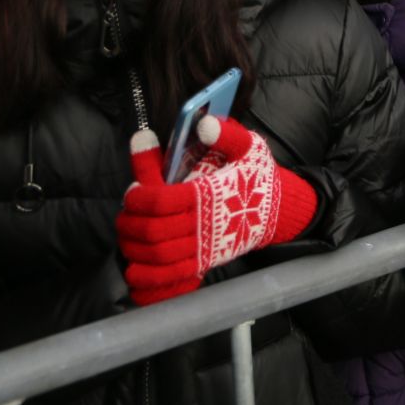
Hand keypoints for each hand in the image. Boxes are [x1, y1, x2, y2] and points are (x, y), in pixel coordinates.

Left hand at [117, 118, 317, 306]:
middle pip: (152, 231)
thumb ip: (227, 133)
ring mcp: (205, 249)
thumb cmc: (257, 177)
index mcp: (210, 195)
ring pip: (156, 258)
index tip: (134, 191)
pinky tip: (137, 271)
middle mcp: (205, 225)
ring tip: (129, 236)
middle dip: (129, 223)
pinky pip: (170, 281)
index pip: (161, 200)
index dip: (139, 197)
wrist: (278, 212)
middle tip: (126, 213)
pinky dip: (148, 281)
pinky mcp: (205, 264)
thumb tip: (203, 123)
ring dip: (133, 249)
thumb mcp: (250, 147)